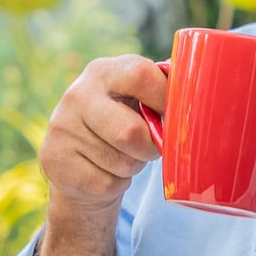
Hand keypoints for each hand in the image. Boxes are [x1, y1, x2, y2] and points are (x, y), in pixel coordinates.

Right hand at [38, 55, 166, 212]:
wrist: (76, 161)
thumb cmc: (121, 123)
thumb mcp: (135, 99)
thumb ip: (161, 91)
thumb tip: (200, 90)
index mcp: (103, 71)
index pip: (142, 76)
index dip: (166, 99)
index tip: (174, 117)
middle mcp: (77, 95)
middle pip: (131, 132)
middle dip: (149, 147)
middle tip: (150, 147)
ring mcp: (62, 128)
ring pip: (121, 162)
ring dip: (132, 166)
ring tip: (121, 157)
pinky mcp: (55, 160)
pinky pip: (106, 183)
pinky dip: (115, 184)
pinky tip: (104, 171)